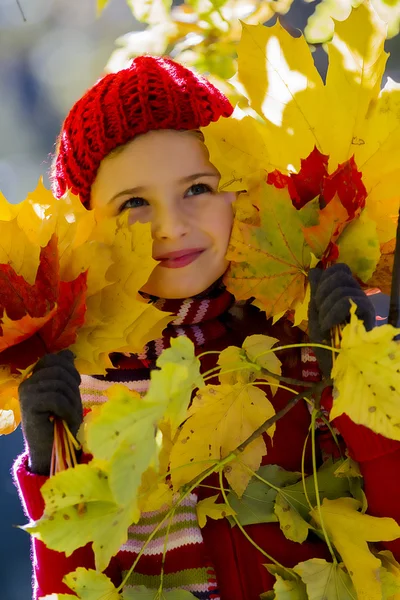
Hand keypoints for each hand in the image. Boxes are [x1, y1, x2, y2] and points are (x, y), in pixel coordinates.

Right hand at [18, 350, 81, 474]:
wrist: (53, 449)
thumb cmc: (62, 420)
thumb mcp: (68, 392)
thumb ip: (66, 373)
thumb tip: (69, 353)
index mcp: (36, 376)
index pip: (53, 359)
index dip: (70, 369)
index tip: (76, 384)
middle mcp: (27, 382)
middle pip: (58, 369)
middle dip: (72, 386)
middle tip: (73, 403)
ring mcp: (26, 393)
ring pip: (58, 384)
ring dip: (71, 400)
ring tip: (70, 414)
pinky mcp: (29, 405)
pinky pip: (56, 398)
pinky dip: (67, 409)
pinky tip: (67, 419)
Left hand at [308, 263, 374, 377]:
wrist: (334, 365)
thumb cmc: (325, 342)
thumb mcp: (316, 314)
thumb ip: (316, 292)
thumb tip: (315, 269)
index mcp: (344, 292)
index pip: (339, 269)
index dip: (325, 278)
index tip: (317, 299)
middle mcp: (356, 295)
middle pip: (340, 274)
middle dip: (322, 292)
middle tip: (320, 312)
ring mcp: (363, 304)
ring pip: (342, 288)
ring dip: (325, 307)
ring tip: (325, 324)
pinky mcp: (367, 315)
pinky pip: (348, 301)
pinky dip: (332, 312)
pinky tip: (329, 325)